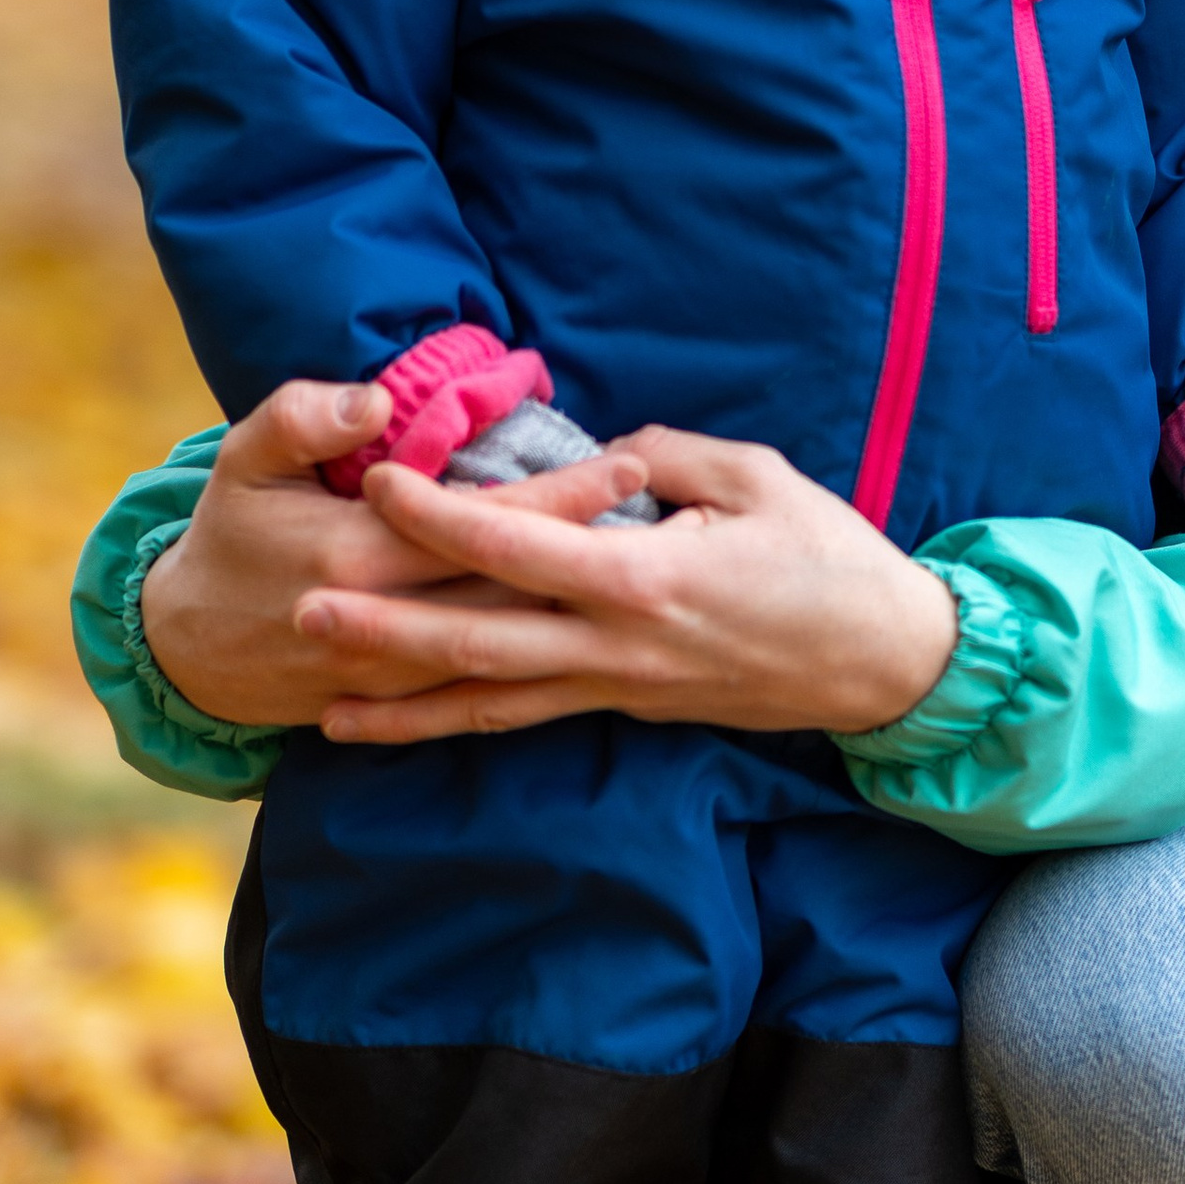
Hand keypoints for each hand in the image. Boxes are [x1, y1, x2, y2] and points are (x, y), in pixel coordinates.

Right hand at [139, 378, 637, 727]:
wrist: (188, 652)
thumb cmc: (228, 537)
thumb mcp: (242, 462)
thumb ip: (301, 420)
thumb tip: (375, 401)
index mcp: (357, 552)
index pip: (481, 523)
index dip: (561, 494)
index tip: (631, 465)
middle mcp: (386, 619)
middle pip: (514, 585)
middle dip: (598, 551)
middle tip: (675, 520)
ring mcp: (396, 671)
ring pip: (511, 643)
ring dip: (582, 609)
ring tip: (657, 570)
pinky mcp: (401, 701)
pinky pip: (488, 684)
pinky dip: (546, 658)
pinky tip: (595, 631)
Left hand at [304, 430, 960, 744]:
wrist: (883, 662)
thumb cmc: (828, 556)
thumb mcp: (753, 476)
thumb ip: (660, 458)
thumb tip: (590, 456)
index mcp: (647, 577)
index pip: (519, 546)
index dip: (441, 514)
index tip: (378, 480)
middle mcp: (619, 647)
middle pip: (480, 639)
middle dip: (386, 626)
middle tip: (301, 606)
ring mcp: (621, 689)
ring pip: (492, 701)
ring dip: (403, 703)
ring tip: (320, 704)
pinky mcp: (628, 709)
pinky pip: (528, 715)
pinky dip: (459, 723)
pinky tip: (401, 727)